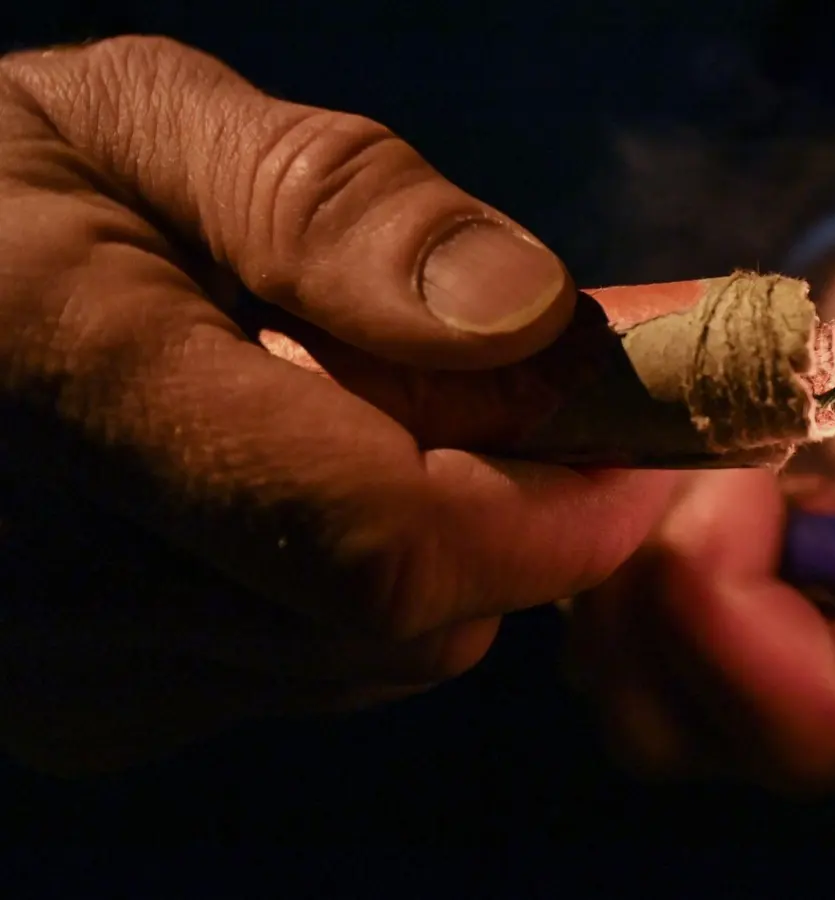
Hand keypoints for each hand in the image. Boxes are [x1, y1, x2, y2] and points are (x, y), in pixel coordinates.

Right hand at [0, 38, 678, 774]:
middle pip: (410, 618)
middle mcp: (49, 589)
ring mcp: (68, 677)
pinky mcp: (93, 713)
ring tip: (367, 409)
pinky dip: (352, 583)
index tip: (641, 421)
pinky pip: (307, 672)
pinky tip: (290, 478)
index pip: (386, 537)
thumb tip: (532, 317)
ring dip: (437, 543)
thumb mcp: (141, 124)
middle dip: (516, 508)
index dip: (557, 501)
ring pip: (375, 659)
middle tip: (527, 386)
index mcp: (60, 388)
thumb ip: (334, 209)